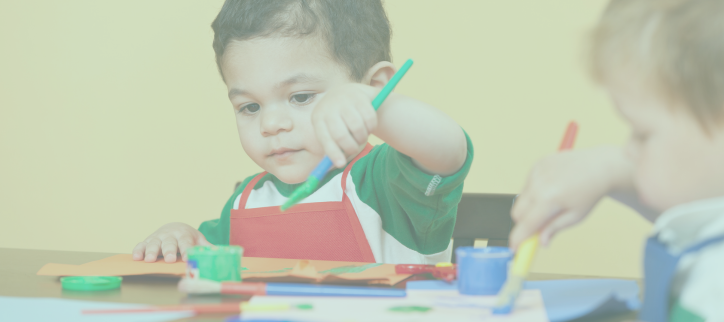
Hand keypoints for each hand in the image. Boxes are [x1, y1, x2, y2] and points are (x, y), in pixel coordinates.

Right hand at [132, 222, 210, 262]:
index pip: (186, 242)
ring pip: (154, 244)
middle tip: (169, 259)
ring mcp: (158, 238)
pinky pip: (141, 245)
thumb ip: (206, 246)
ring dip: (151, 251)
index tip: (187, 257)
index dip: (187, 249)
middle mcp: (170, 235)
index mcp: (184, 235)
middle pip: (169, 243)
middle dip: (169, 250)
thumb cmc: (188, 237)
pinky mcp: (147, 241)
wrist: (174, 227)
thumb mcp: (198, 239)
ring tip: (150, 260)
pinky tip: (137, 258)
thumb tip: (219, 253)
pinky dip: (138, 250)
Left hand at [312, 84, 377, 167]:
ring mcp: (344, 100)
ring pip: (357, 128)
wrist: (348, 94)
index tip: (341, 164)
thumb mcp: (332, 132)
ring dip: (362, 137)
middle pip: (341, 135)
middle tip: (356, 149)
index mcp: (318, 119)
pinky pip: (369, 119)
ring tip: (361, 136)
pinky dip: (371, 127)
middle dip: (351, 147)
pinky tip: (368, 126)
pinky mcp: (359, 97)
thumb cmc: (339, 120)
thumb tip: (337, 165)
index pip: (325, 139)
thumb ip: (334, 150)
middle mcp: (329, 108)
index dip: (333, 153)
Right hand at [509, 146, 633, 249]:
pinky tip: (552, 189)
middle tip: (540, 227)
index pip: (525, 224)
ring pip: (521, 199)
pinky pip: (527, 186)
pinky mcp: (536, 165)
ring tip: (553, 203)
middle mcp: (538, 183)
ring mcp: (536, 172)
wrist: (600, 166)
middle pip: (517, 213)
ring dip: (530, 207)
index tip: (515, 248)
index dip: (518, 238)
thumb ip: (553, 229)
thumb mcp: (575, 217)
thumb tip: (540, 242)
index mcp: (549, 198)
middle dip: (525, 223)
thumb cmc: (590, 192)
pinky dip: (534, 193)